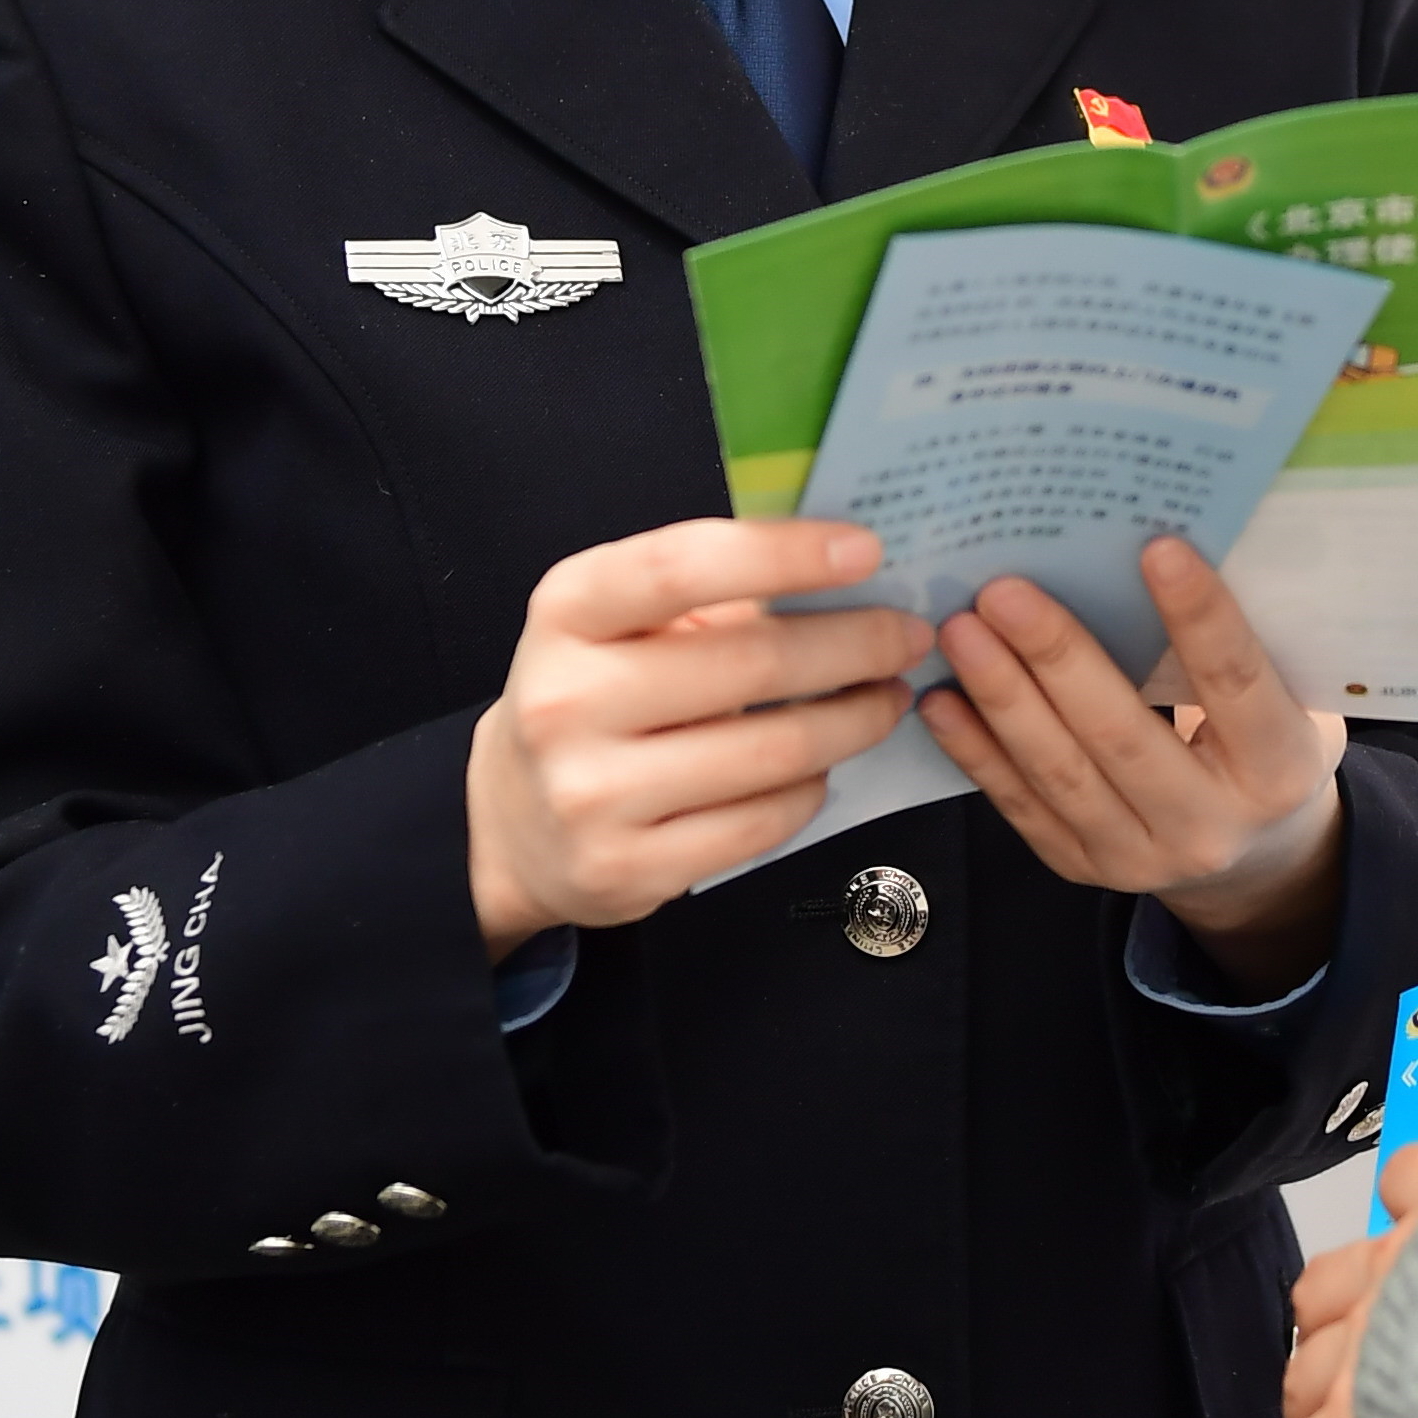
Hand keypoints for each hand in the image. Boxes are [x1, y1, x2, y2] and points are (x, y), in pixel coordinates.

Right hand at [466, 518, 933, 949]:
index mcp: (566, 611)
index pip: (682, 565)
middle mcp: (567, 700)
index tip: (866, 550)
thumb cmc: (593, 695)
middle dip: (854, 646)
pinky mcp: (627, 867)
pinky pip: (760, 823)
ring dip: (853, 721)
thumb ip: (710, 590)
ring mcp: (592, 793)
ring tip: (885, 698)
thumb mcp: (617, 621)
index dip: (783, 554)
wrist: (511, 821)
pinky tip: (823, 766)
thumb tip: (846, 566)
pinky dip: (811, 789)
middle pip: (750, 664)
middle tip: (906, 636)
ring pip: (771, 753)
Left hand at [918, 536, 1345, 992]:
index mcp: (1278, 770)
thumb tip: (1173, 543)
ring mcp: (1141, 857)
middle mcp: (1209, 826)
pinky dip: (976, 751)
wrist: (1254, 858)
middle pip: (1122, 735)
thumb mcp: (1292, 699)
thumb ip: (1244, 645)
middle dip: (1057, 657)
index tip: (1158, 548)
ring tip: (961, 632)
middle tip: (1005, 591)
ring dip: (1003, 697)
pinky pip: (1021, 805)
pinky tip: (942, 700)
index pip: (1235, 685)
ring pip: (1060, 773)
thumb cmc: (1267, 745)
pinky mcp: (1084, 866)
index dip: (1201, 617)